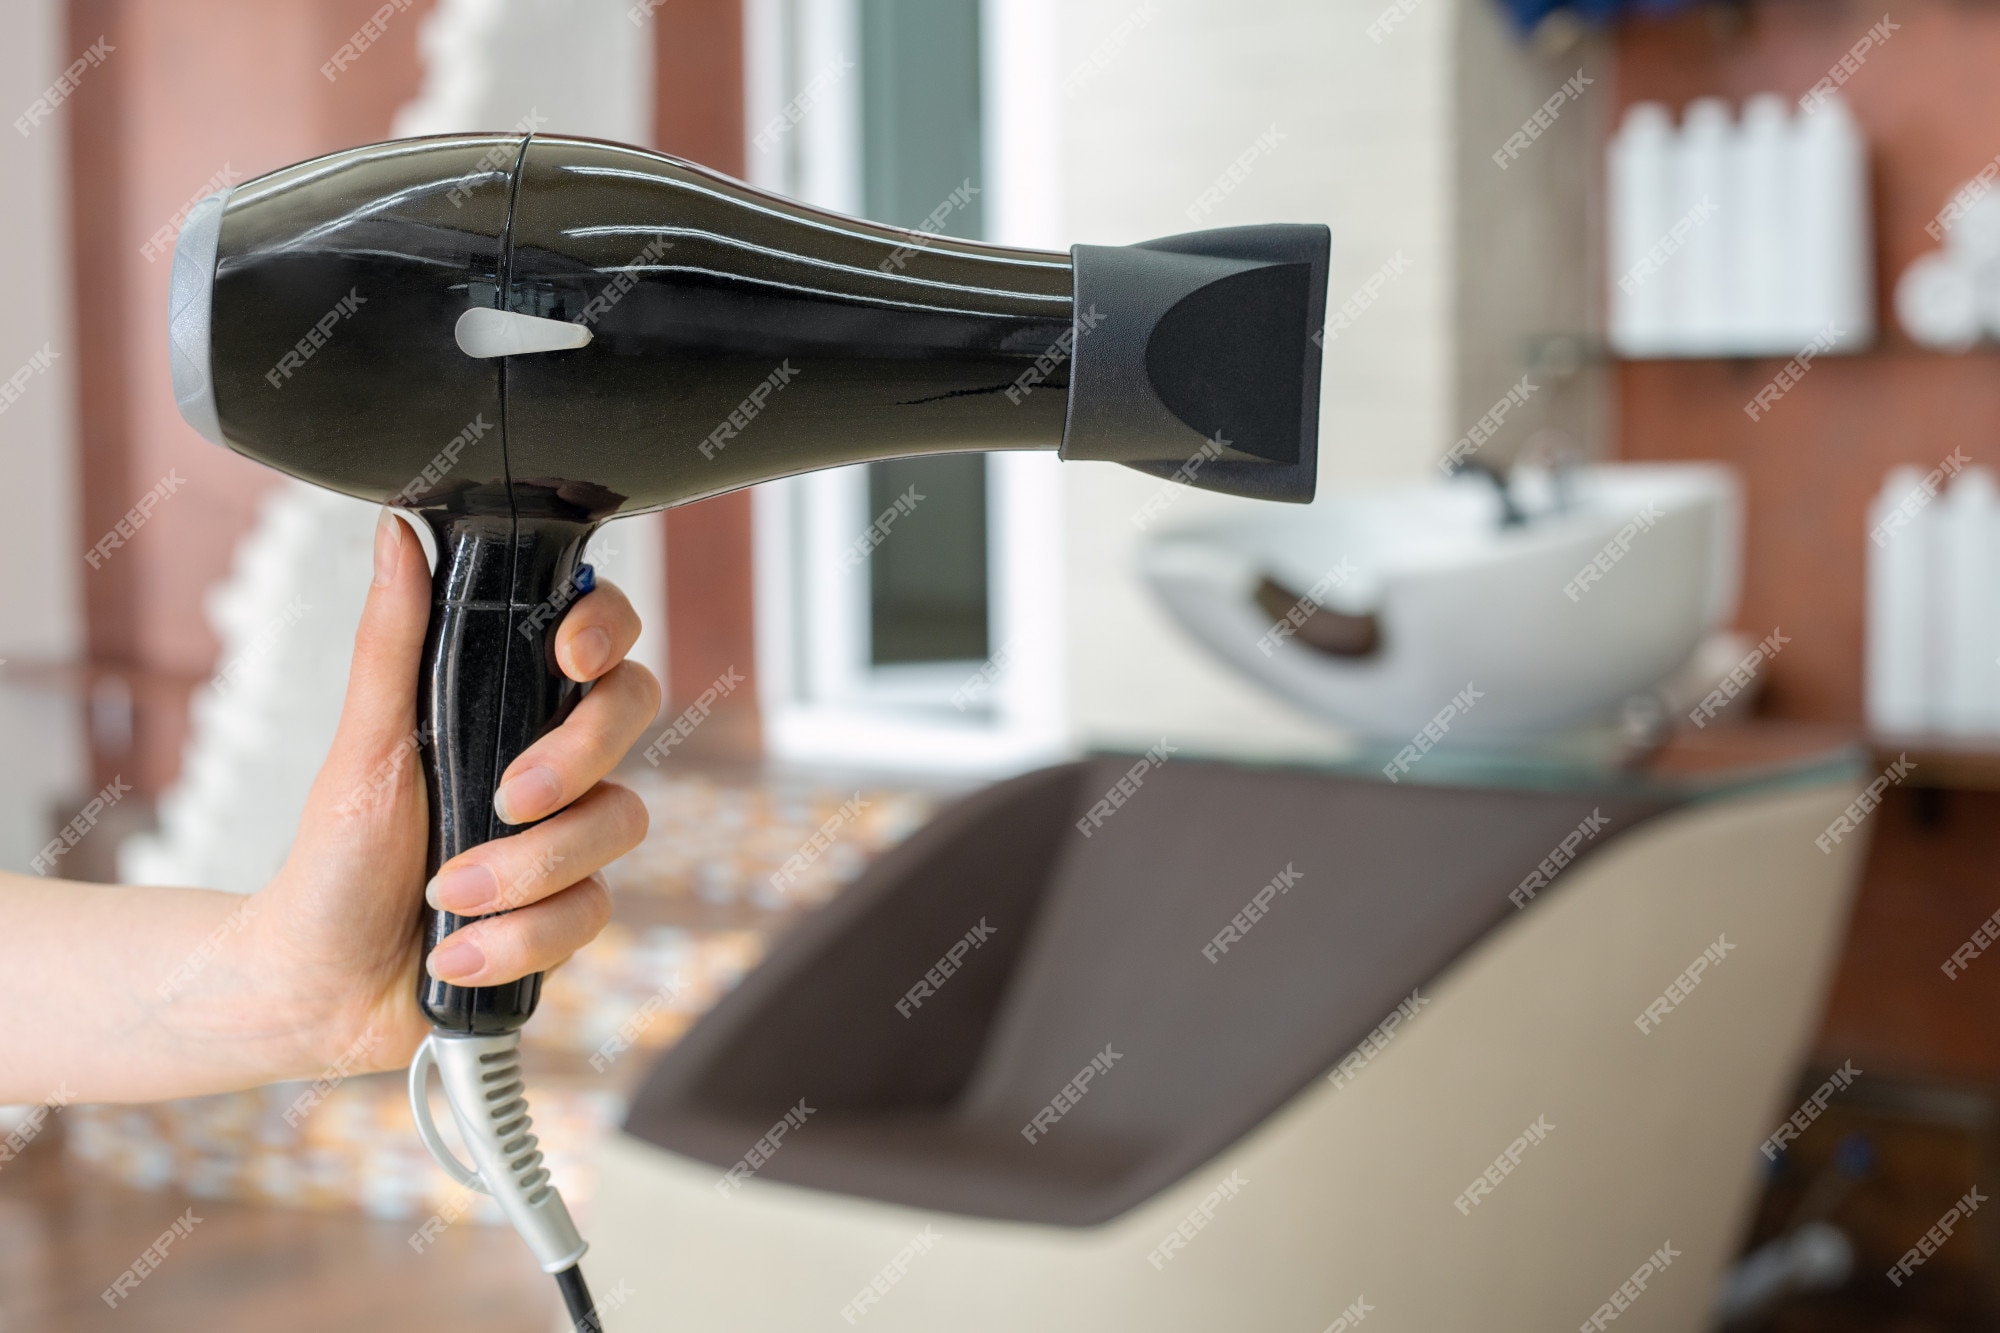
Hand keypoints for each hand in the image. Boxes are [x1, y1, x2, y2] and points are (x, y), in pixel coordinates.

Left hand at [244, 511, 658, 1078]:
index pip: (599, 638)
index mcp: (507, 706)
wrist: (320, 984)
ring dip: (527, 870)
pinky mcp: (571, 911)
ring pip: (619, 822)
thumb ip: (393, 642)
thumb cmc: (336, 860)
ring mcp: (570, 836)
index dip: (605, 630)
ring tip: (448, 897)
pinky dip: (518, 937)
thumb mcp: (364, 746)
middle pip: (634, 713)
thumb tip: (395, 534)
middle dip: (575, 758)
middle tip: (507, 797)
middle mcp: (553, 761)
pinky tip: (459, 953)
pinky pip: (593, 910)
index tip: (570, 653)